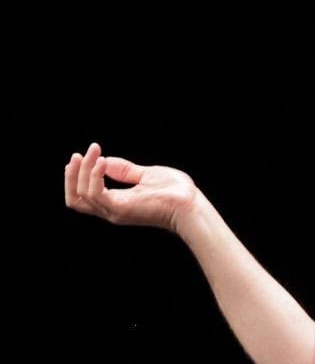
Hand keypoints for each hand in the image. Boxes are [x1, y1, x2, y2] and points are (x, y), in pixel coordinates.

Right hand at [63, 142, 198, 232]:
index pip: (83, 196)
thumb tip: (105, 160)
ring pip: (82, 194)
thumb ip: (125, 170)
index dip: (76, 178)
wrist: (192, 206)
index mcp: (116, 204)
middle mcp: (111, 211)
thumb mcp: (147, 175)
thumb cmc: (176, 193)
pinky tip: (102, 161)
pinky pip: (96, 193)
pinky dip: (94, 176)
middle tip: (77, 155)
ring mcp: (115, 211)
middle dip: (72, 176)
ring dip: (83, 170)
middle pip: (75, 199)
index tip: (80, 157)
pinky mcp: (121, 209)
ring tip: (93, 152)